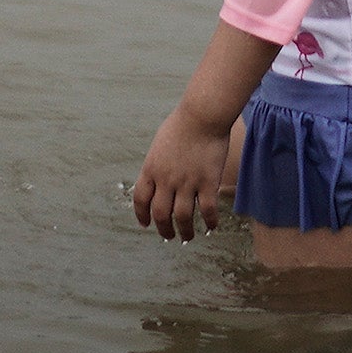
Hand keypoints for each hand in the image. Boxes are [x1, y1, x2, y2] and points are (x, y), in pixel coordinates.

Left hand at [132, 105, 231, 241]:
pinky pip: (207, 210)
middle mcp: (166, 180)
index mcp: (151, 169)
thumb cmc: (182, 124)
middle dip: (163, 229)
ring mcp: (187, 182)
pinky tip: (211, 226)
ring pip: (183, 217)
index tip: (146, 224)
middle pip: (160, 214)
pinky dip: (209, 222)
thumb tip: (158, 178)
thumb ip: (157, 164)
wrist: (202, 115)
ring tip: (188, 237)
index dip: (142, 215)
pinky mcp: (207, 182)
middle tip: (169, 236)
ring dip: (185, 231)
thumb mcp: (160, 144)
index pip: (141, 200)